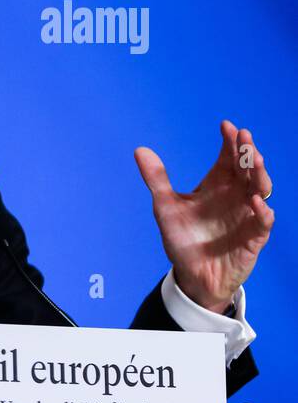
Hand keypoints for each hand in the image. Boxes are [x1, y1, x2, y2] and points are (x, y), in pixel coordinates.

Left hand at [135, 120, 274, 313]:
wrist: (192, 276)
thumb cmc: (182, 239)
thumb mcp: (165, 207)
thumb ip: (157, 179)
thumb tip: (140, 149)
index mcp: (217, 185)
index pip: (228, 158)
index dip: (230, 142)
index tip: (226, 125)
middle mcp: (235, 196)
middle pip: (247, 169)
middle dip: (247, 152)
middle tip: (244, 136)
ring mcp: (247, 215)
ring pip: (261, 189)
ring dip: (259, 175)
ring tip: (254, 160)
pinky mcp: (253, 237)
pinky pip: (263, 222)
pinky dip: (262, 211)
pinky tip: (255, 201)